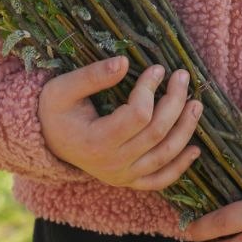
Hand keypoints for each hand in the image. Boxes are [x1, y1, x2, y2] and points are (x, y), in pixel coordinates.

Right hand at [38, 55, 202, 189]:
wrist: (45, 141)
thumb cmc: (54, 110)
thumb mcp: (63, 88)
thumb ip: (93, 75)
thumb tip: (124, 61)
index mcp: (96, 141)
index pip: (138, 115)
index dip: (151, 89)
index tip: (156, 68)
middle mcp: (113, 164)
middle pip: (157, 133)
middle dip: (175, 102)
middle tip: (182, 76)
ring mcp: (122, 176)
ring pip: (165, 156)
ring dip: (185, 129)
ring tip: (196, 103)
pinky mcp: (128, 181)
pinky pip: (160, 180)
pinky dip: (180, 167)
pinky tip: (195, 149)